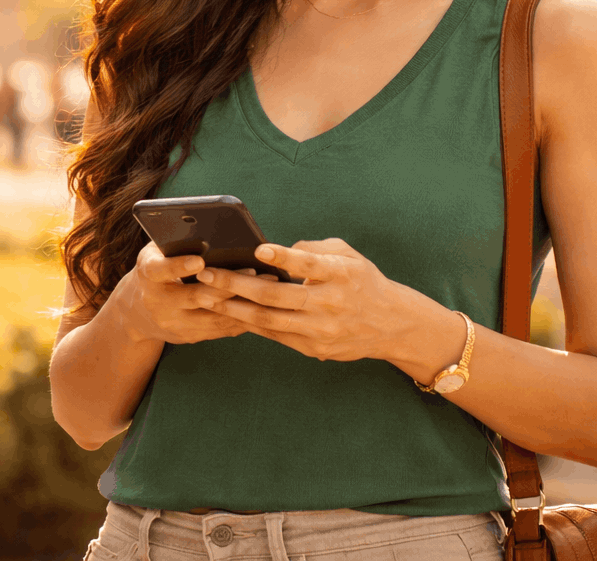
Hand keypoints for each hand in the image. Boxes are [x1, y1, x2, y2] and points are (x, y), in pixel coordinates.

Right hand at [111, 240, 258, 345]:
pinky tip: (261, 306)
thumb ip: (175, 244)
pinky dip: (242, 318)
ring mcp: (173, 324)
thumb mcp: (156, 253)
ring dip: (243, 303)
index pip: (160, 271)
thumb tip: (210, 229)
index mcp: (147, 275)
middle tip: (254, 272)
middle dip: (226, 286)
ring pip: (213, 317)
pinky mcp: (188, 337)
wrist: (137, 311)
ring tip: (268, 287)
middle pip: (195, 297)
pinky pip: (219, 330)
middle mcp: (158, 302)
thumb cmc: (156, 269)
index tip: (200, 261)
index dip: (179, 266)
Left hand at [195, 238, 424, 362]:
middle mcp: (331, 304)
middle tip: (206, 274)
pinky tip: (226, 313)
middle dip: (237, 284)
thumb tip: (276, 250)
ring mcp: (322, 330)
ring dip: (233, 308)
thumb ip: (313, 249)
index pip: (310, 265)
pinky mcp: (315, 348)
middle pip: (278, 296)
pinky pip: (275, 335)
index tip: (259, 250)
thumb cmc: (361, 281)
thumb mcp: (347, 255)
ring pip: (270, 321)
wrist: (391, 325)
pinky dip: (248, 324)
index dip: (284, 257)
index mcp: (341, 274)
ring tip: (205, 296)